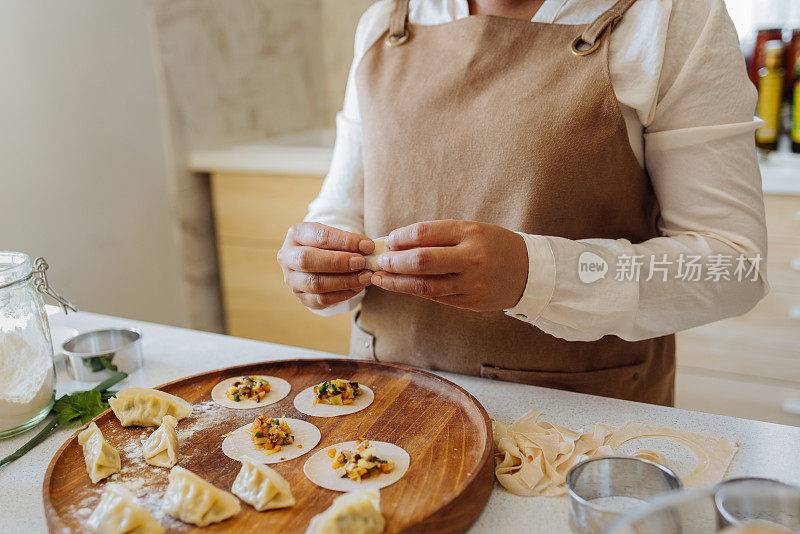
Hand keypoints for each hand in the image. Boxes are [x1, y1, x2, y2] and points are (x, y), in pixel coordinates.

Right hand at [277, 222, 373, 309]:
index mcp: (296, 234)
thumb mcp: (336, 236)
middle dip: (338, 262)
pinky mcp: (300, 297)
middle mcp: (287, 256)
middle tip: (362, 263)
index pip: (319, 236)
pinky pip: (320, 300)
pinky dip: (342, 294)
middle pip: (307, 260)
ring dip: (344, 281)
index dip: (345, 241)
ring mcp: (291, 279)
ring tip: (365, 277)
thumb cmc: (331, 245)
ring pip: (314, 283)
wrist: (320, 260)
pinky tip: (358, 288)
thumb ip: (349, 241)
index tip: (367, 246)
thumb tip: (368, 248)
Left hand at [370, 220, 528, 311]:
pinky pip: (437, 297)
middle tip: (380, 262)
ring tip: (381, 279)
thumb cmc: (494, 245)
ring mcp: (471, 283)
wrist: (530, 272)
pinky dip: (416, 292)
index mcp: (470, 233)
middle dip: (394, 262)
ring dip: (398, 283)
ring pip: (425, 285)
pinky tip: (403, 287)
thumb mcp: (473, 230)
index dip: (401, 238)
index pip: (425, 233)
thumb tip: (399, 243)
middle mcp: (471, 258)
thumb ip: (440, 236)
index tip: (389, 240)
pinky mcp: (470, 302)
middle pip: (422, 261)